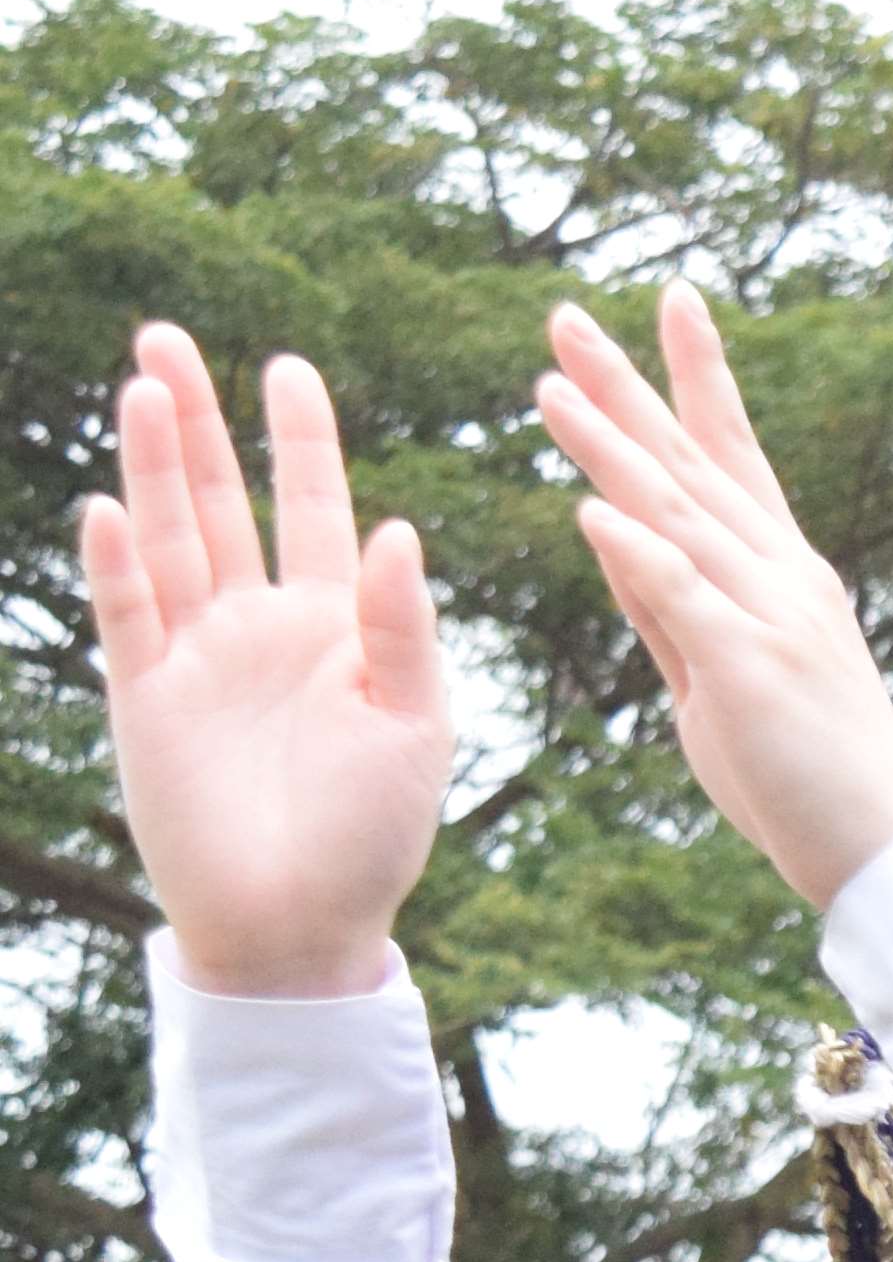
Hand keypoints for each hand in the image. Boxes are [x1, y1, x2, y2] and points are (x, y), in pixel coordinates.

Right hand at [78, 331, 452, 996]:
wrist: (303, 923)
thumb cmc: (376, 832)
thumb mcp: (414, 723)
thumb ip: (404, 628)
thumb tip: (398, 530)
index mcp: (336, 624)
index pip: (314, 509)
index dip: (299, 440)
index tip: (288, 366)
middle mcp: (260, 625)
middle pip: (223, 501)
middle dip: (199, 421)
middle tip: (168, 338)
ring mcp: (197, 654)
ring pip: (171, 537)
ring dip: (157, 466)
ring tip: (145, 387)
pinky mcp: (148, 697)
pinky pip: (129, 613)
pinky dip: (119, 562)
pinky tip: (110, 506)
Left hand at [533, 288, 892, 908]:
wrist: (882, 848)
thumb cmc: (805, 771)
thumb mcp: (722, 669)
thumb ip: (669, 601)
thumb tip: (610, 530)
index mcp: (781, 574)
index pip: (732, 454)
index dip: (700, 374)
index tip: (673, 300)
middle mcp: (782, 578)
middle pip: (692, 465)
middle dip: (628, 387)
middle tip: (566, 317)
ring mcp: (771, 618)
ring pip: (678, 515)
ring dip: (611, 448)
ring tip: (548, 389)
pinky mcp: (752, 670)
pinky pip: (683, 599)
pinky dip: (637, 551)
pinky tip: (591, 510)